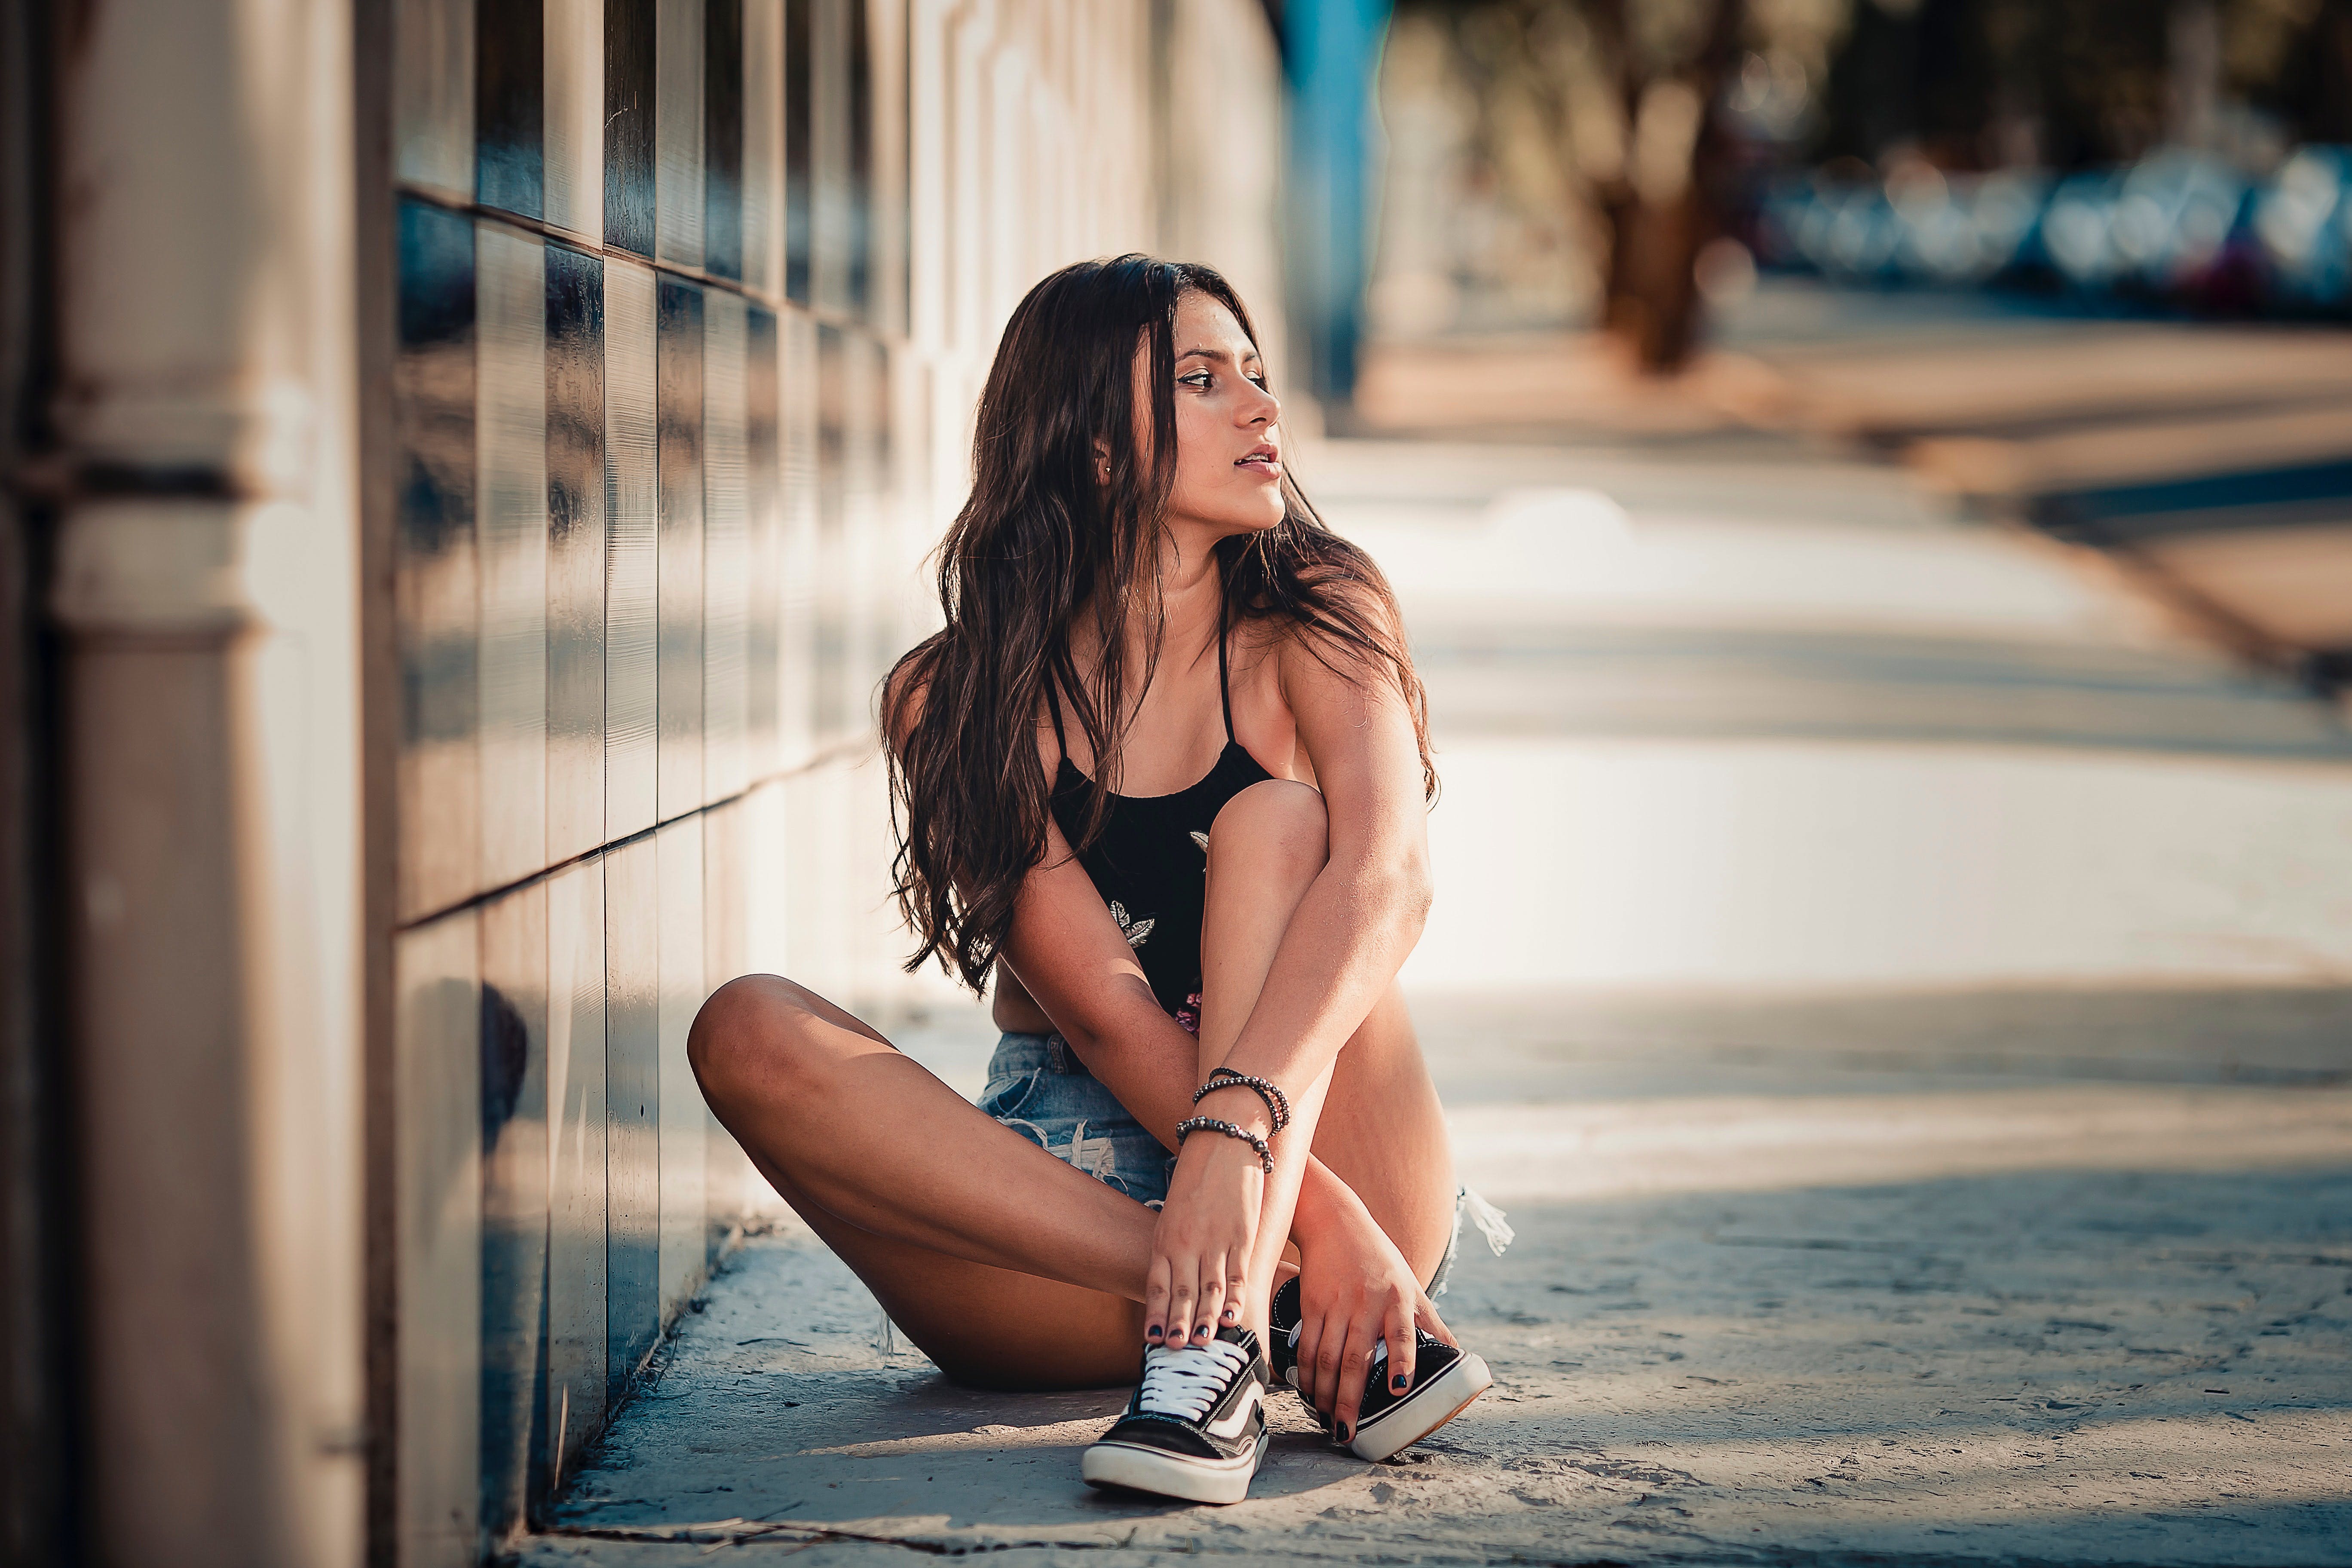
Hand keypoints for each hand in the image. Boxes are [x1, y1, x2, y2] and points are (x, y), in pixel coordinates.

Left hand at [1145, 1130, 1264, 1348]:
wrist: (1224, 1140)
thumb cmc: (1197, 1179)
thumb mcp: (1173, 1213)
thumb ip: (1172, 1249)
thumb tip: (1172, 1287)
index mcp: (1165, 1237)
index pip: (1158, 1285)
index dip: (1156, 1314)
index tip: (1153, 1340)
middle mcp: (1187, 1242)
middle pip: (1182, 1292)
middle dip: (1179, 1324)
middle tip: (1176, 1350)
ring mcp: (1216, 1239)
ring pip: (1209, 1288)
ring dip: (1206, 1319)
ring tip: (1202, 1343)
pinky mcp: (1242, 1235)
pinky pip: (1237, 1273)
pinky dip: (1235, 1298)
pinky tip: (1232, 1317)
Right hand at [1291, 1194, 1456, 1443]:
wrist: (1335, 1222)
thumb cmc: (1380, 1258)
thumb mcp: (1412, 1286)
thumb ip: (1432, 1324)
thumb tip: (1460, 1358)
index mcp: (1396, 1299)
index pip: (1401, 1333)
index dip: (1401, 1360)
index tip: (1398, 1388)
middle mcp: (1366, 1303)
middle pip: (1355, 1359)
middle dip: (1349, 1400)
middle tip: (1347, 1433)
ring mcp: (1336, 1305)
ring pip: (1327, 1358)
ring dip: (1325, 1395)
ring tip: (1327, 1422)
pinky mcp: (1311, 1304)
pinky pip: (1307, 1347)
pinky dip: (1306, 1375)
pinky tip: (1310, 1394)